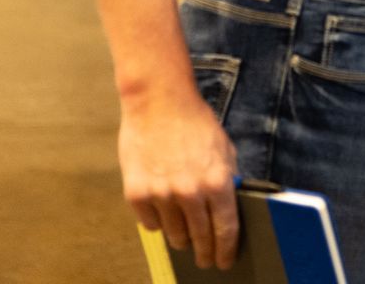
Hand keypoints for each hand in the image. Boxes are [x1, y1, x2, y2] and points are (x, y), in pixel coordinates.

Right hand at [118, 85, 239, 269]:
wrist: (159, 103)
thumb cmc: (196, 124)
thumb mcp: (224, 150)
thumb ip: (227, 180)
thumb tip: (228, 209)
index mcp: (217, 182)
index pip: (225, 229)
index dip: (226, 249)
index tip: (225, 261)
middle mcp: (190, 193)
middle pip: (200, 237)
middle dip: (205, 252)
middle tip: (206, 260)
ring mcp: (161, 195)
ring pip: (173, 234)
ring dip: (181, 238)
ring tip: (185, 238)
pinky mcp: (136, 194)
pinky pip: (149, 224)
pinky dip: (157, 222)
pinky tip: (162, 214)